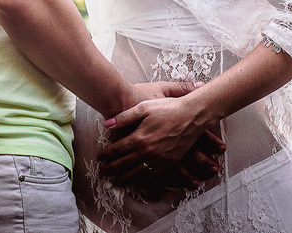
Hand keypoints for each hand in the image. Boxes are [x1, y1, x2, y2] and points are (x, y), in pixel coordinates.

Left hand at [99, 90, 224, 187]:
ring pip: (138, 173)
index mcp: (140, 137)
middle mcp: (148, 151)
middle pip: (125, 164)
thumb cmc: (167, 108)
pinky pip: (154, 176)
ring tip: (116, 181)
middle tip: (102, 173)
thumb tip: (107, 124)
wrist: (192, 115)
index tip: (99, 157)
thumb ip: (124, 117)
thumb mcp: (144, 107)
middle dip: (112, 169)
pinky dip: (144, 181)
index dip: (107, 154)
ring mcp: (159, 159)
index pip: (118, 149)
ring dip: (125, 178)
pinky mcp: (170, 163)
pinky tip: (138, 182)